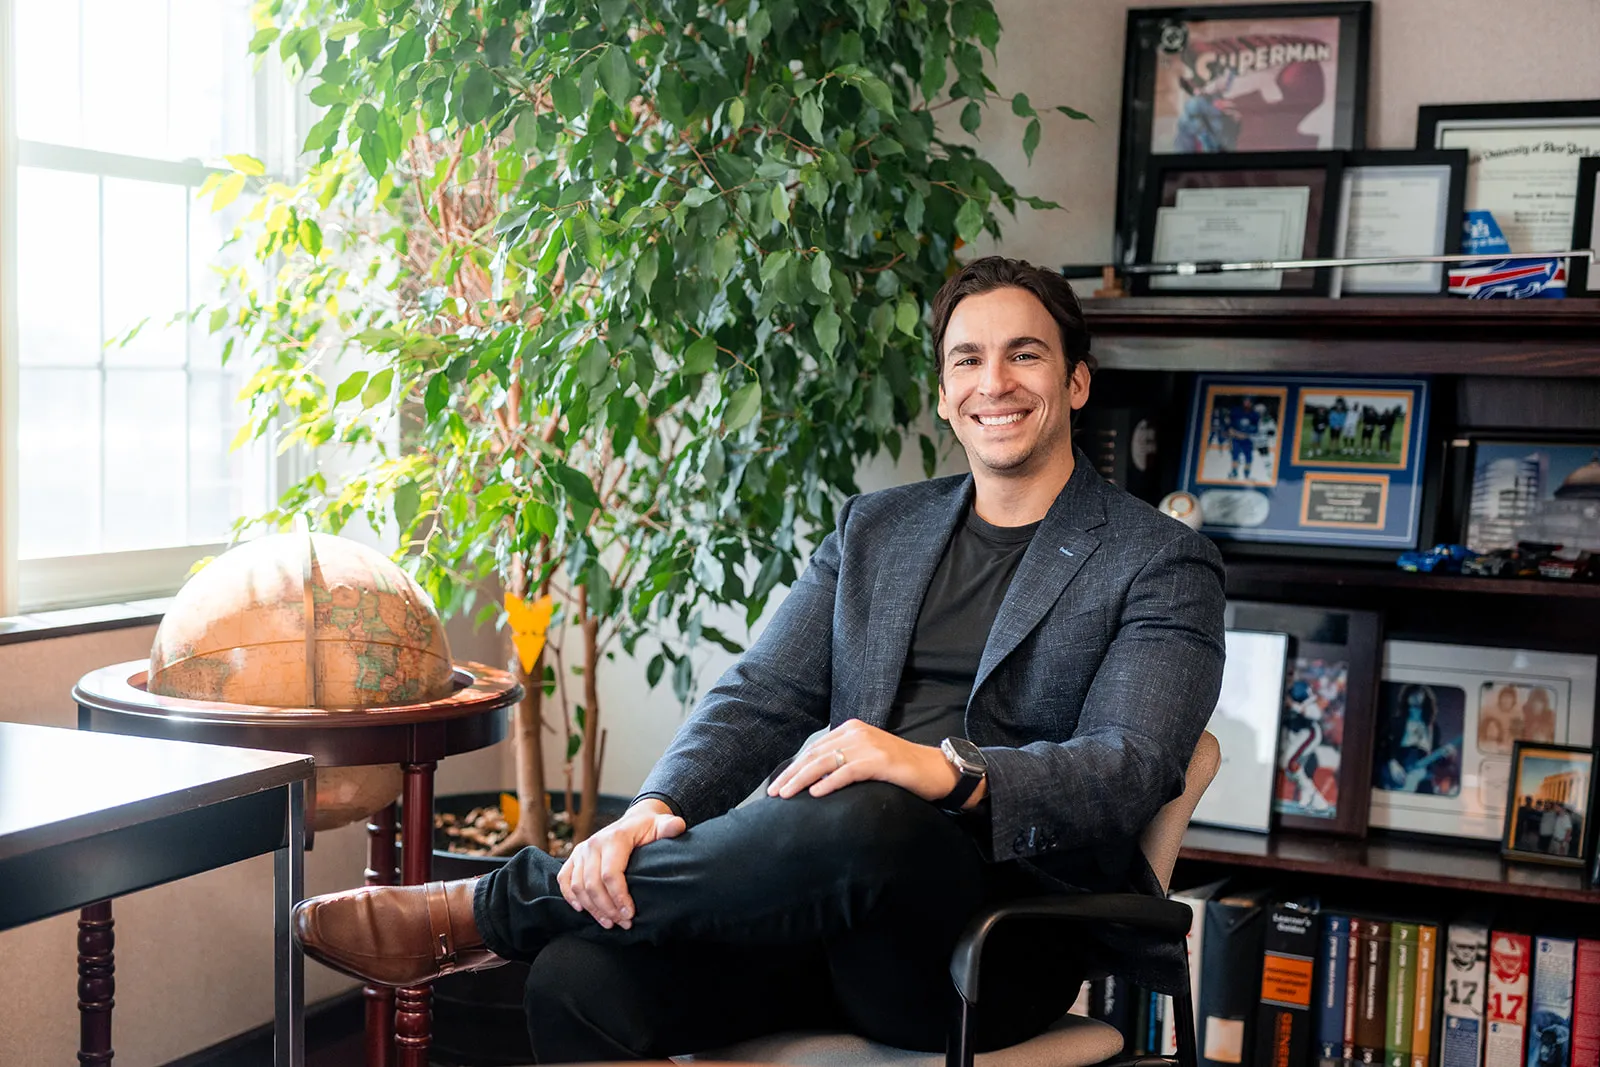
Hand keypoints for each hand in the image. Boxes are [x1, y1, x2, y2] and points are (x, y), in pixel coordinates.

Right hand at [557, 799, 684, 929]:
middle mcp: (594, 844)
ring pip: (578, 886)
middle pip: (593, 884)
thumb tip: (678, 826)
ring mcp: (581, 850)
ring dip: (592, 908)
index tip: (630, 915)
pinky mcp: (574, 857)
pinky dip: (570, 896)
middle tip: (623, 924)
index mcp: (615, 838)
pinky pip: (564, 880)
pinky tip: (582, 910)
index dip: (619, 897)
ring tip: (609, 923)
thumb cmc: (650, 828)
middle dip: (607, 908)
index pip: (611, 874)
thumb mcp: (662, 825)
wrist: (634, 821)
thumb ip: (670, 827)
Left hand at [766, 718, 968, 802]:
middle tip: (774, 793)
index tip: (777, 784)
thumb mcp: (867, 759)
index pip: (814, 749)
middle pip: (814, 754)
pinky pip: (848, 771)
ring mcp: (868, 745)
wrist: (936, 769)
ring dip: (802, 779)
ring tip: (786, 795)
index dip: (793, 767)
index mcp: (851, 729)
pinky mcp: (880, 760)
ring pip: (826, 762)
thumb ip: (844, 761)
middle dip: (791, 774)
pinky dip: (830, 782)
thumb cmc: (900, 769)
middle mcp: (856, 732)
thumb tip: (815, 779)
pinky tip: (816, 793)